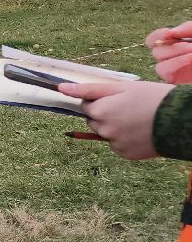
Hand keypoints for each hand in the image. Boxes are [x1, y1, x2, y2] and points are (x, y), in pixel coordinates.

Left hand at [59, 79, 174, 159]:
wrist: (180, 119)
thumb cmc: (151, 98)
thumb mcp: (121, 87)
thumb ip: (88, 89)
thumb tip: (60, 87)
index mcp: (100, 111)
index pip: (87, 106)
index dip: (102, 100)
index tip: (118, 99)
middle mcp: (103, 129)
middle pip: (94, 121)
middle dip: (106, 114)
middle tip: (129, 109)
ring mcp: (114, 144)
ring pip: (106, 133)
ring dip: (115, 127)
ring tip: (137, 120)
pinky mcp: (125, 154)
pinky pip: (118, 145)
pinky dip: (125, 139)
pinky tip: (141, 132)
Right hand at [149, 22, 191, 82]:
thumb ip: (186, 28)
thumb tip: (169, 32)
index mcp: (174, 45)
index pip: (153, 41)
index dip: (156, 36)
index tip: (168, 33)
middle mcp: (171, 58)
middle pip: (156, 52)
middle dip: (173, 47)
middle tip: (190, 46)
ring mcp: (173, 71)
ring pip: (159, 64)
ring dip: (175, 56)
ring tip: (191, 53)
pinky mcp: (175, 80)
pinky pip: (166, 73)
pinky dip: (176, 64)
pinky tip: (190, 59)